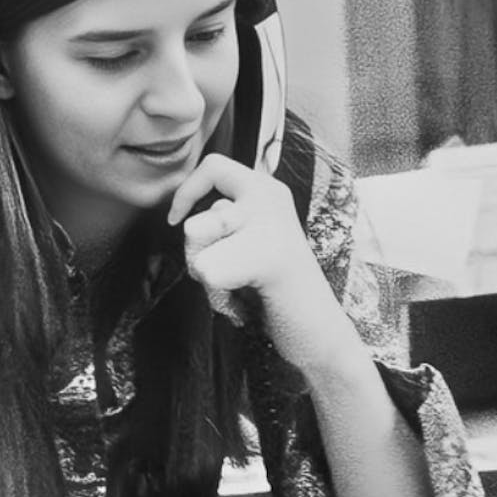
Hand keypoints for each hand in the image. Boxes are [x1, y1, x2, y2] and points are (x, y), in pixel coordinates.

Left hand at [167, 153, 354, 370]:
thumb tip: (181, 214)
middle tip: (228, 273)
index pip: (213, 166)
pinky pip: (208, 270)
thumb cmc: (272, 288)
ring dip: (207, 275)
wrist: (318, 331)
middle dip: (196, 258)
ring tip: (240, 285)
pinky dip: (218, 295)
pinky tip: (246, 300)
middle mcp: (270, 198)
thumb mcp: (245, 240)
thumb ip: (220, 219)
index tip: (178, 220)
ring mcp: (271, 225)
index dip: (187, 192)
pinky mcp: (269, 257)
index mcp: (266, 189)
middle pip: (194, 222)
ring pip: (196, 242)